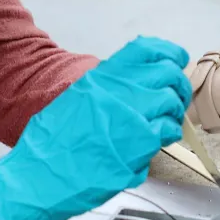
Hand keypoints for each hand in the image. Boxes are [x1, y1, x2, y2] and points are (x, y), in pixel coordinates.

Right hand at [0, 36, 191, 219]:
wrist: (43, 171)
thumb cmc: (54, 140)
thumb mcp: (77, 96)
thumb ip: (107, 86)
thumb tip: (135, 83)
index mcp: (102, 76)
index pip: (147, 49)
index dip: (169, 52)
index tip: (176, 59)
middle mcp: (119, 88)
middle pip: (167, 73)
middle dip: (177, 85)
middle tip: (174, 97)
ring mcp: (131, 113)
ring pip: (171, 101)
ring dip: (173, 111)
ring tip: (164, 121)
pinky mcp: (140, 142)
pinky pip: (168, 129)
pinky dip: (168, 133)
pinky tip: (157, 139)